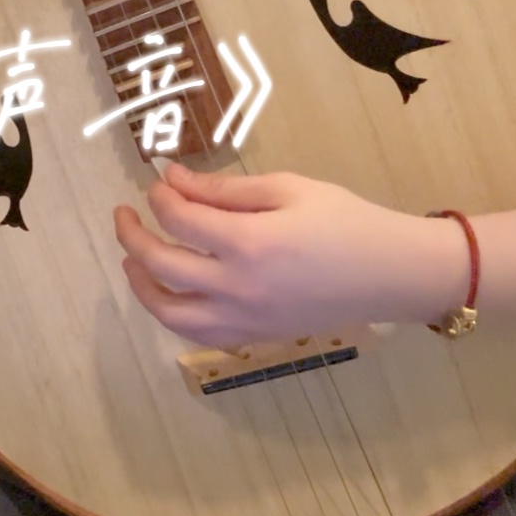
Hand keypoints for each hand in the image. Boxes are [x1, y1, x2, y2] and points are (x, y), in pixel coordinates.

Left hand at [114, 160, 468, 349]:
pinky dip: (175, 315)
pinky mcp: (255, 336)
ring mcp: (245, 319)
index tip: (158, 183)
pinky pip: (199, 335)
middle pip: (161, 266)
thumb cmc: (345, 221)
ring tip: (133, 260)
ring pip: (171, 313)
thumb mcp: (288, 189)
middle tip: (124, 215)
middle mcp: (239, 287)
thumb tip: (172, 180)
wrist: (392, 273)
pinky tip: (171, 292)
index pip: (179, 219)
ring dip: (142, 286)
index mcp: (249, 243)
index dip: (159, 198)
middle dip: (134, 237)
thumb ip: (224, 189)